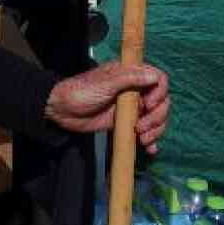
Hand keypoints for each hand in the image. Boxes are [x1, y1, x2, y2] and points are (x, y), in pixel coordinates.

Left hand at [44, 61, 170, 153]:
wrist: (61, 110)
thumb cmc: (81, 92)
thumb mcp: (105, 83)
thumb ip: (129, 79)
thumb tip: (155, 76)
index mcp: (131, 75)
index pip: (159, 80)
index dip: (160, 92)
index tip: (149, 104)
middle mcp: (135, 90)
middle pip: (162, 102)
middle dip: (157, 117)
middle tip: (140, 127)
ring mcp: (131, 108)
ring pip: (156, 118)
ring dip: (155, 130)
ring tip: (142, 139)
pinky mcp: (126, 123)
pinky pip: (145, 131)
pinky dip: (151, 140)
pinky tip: (150, 149)